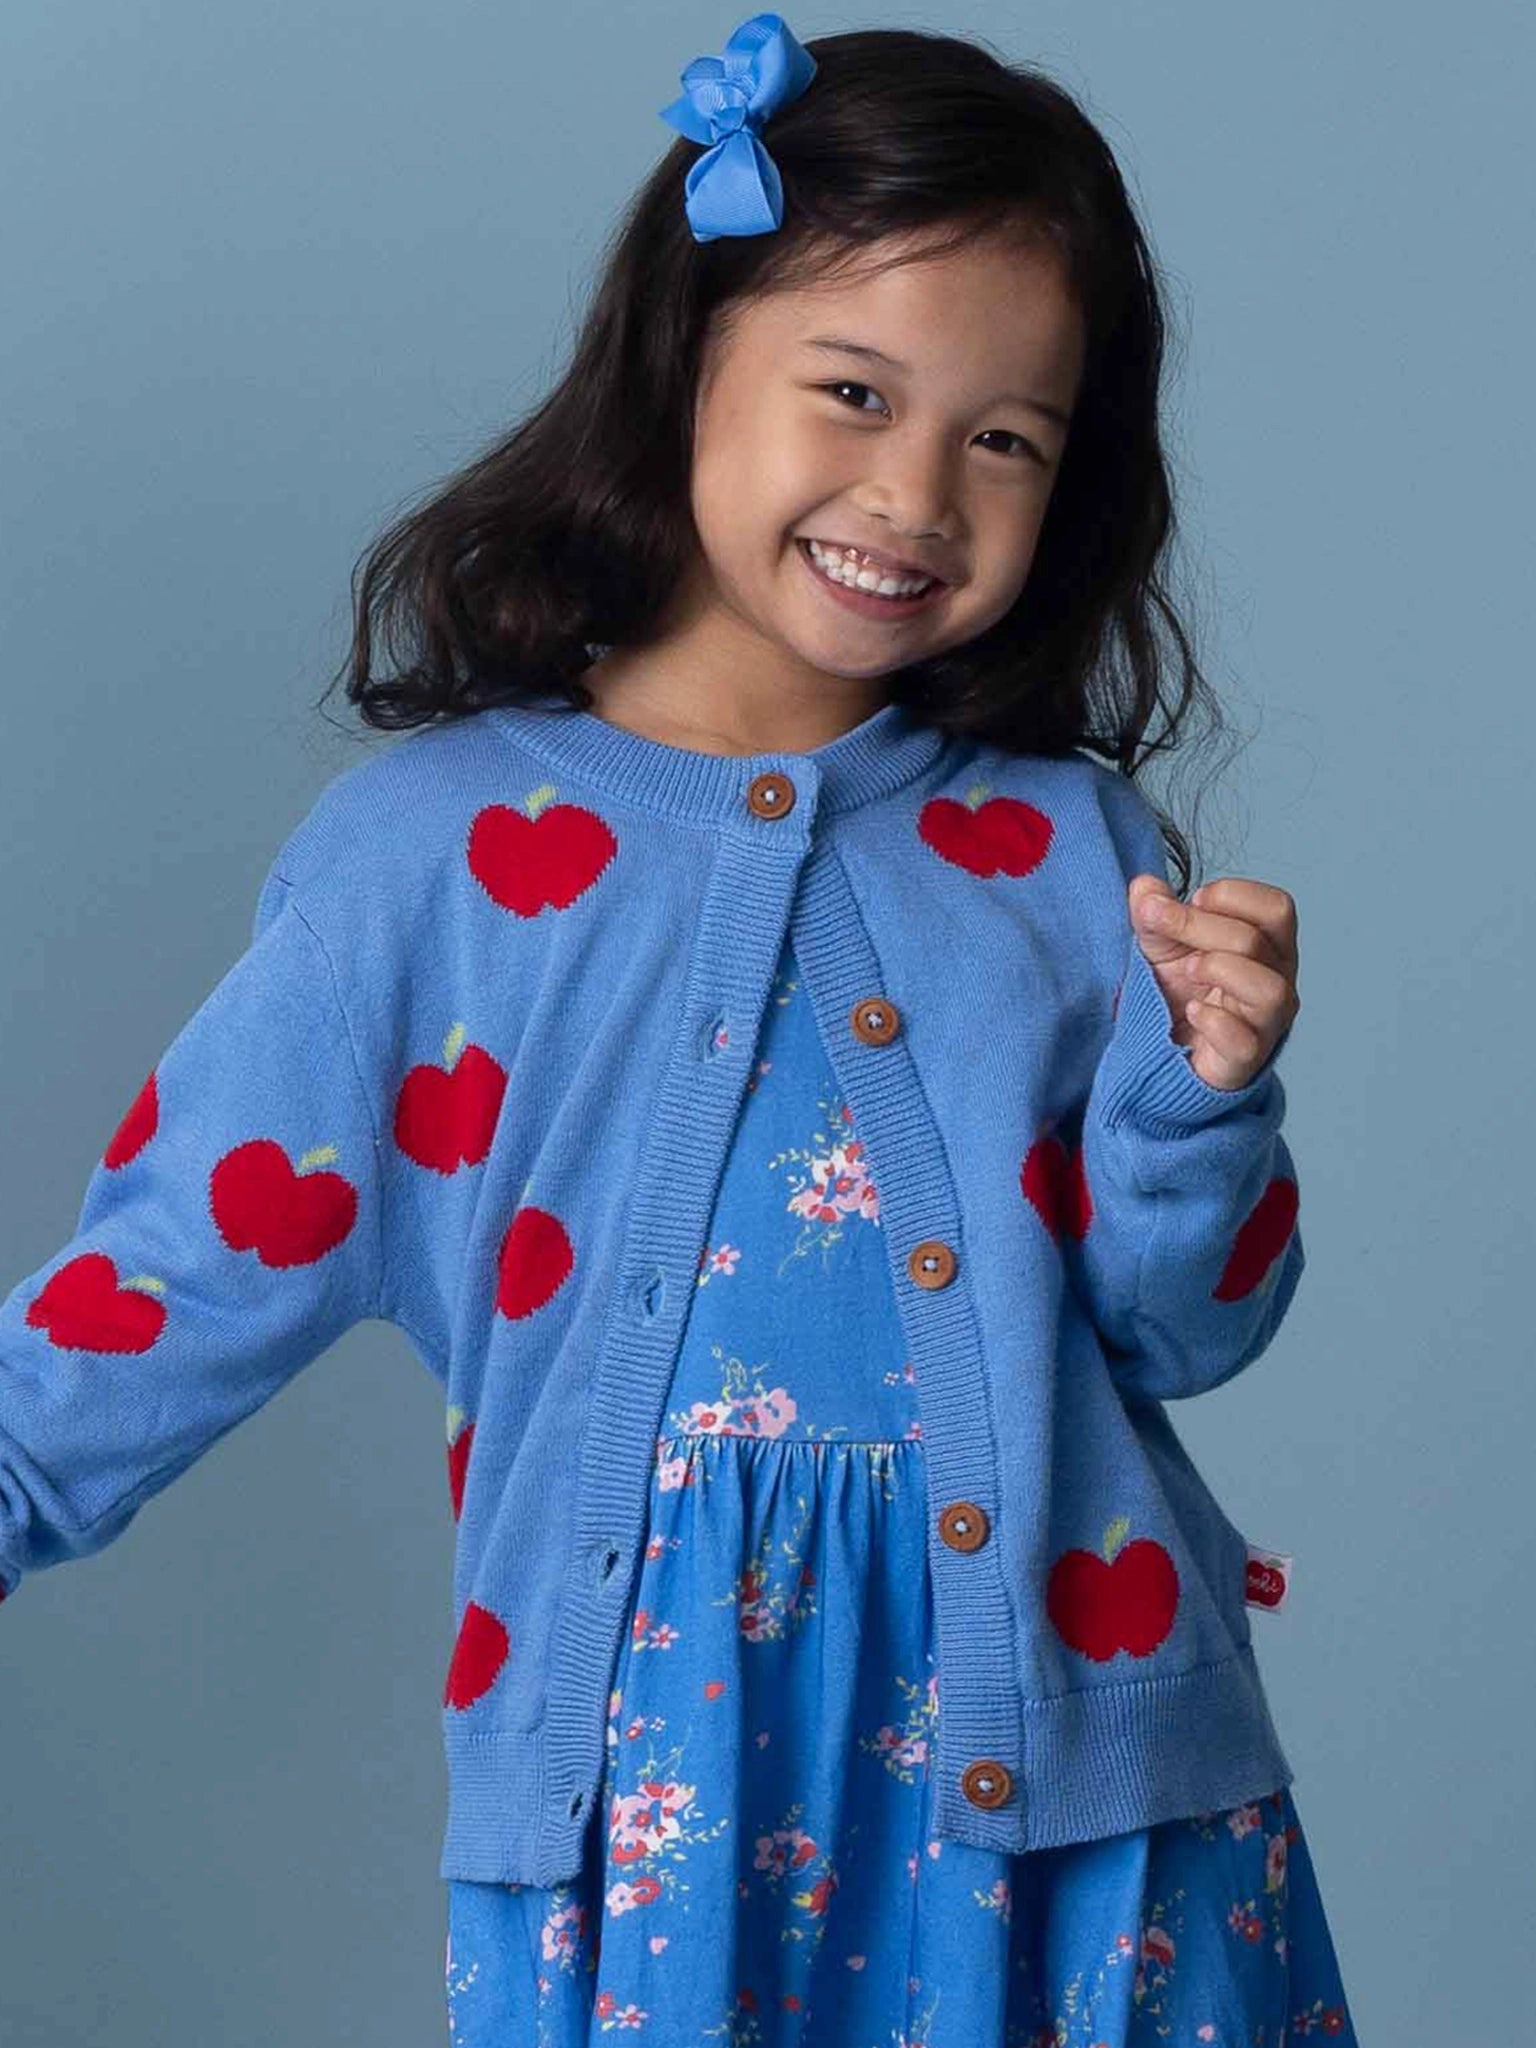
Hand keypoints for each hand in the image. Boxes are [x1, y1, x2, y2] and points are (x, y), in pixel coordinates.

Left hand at [1128, 874, 1299, 1090]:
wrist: (1162, 1049)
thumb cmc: (1178, 992)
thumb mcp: (1160, 943)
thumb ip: (1154, 912)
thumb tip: (1144, 886)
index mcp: (1269, 946)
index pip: (1276, 908)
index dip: (1231, 895)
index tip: (1193, 901)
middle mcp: (1278, 981)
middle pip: (1257, 942)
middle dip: (1199, 927)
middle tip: (1166, 929)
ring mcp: (1267, 1023)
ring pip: (1268, 989)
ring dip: (1219, 970)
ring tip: (1189, 971)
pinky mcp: (1245, 1060)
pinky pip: (1244, 1041)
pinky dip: (1213, 1020)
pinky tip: (1190, 1011)